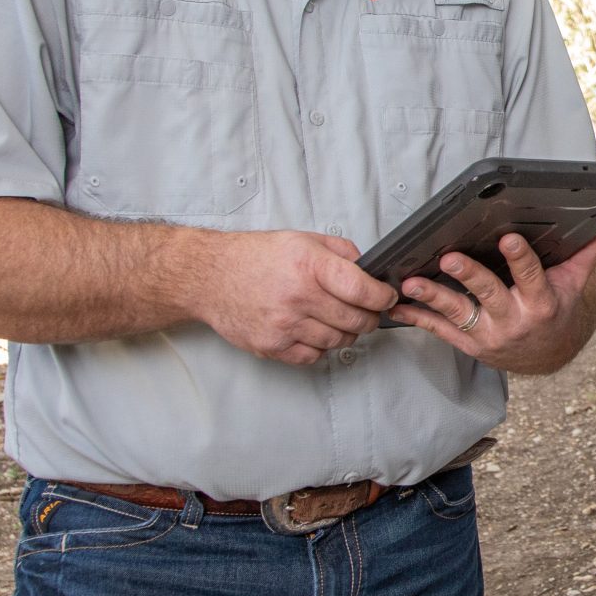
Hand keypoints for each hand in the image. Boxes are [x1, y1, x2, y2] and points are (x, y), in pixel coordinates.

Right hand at [189, 230, 398, 366]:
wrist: (209, 276)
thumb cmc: (254, 257)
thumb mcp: (301, 239)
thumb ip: (340, 252)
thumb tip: (369, 270)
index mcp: (309, 265)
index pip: (363, 291)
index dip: (383, 297)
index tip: (386, 297)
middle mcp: (298, 297)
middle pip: (356, 321)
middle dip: (369, 317)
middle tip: (367, 311)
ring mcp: (284, 325)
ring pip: (338, 341)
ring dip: (345, 333)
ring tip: (336, 319)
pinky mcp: (272, 346)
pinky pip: (313, 356)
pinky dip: (320, 347)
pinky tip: (313, 330)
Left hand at [391, 231, 595, 374]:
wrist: (546, 356)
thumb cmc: (556, 312)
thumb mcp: (574, 285)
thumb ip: (585, 253)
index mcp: (541, 303)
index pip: (531, 276)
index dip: (519, 258)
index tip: (508, 238)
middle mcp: (513, 321)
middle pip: (489, 294)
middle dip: (469, 275)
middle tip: (450, 258)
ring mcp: (489, 335)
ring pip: (459, 314)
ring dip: (433, 297)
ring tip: (412, 283)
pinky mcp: (469, 344)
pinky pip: (440, 331)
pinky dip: (417, 318)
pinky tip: (397, 307)